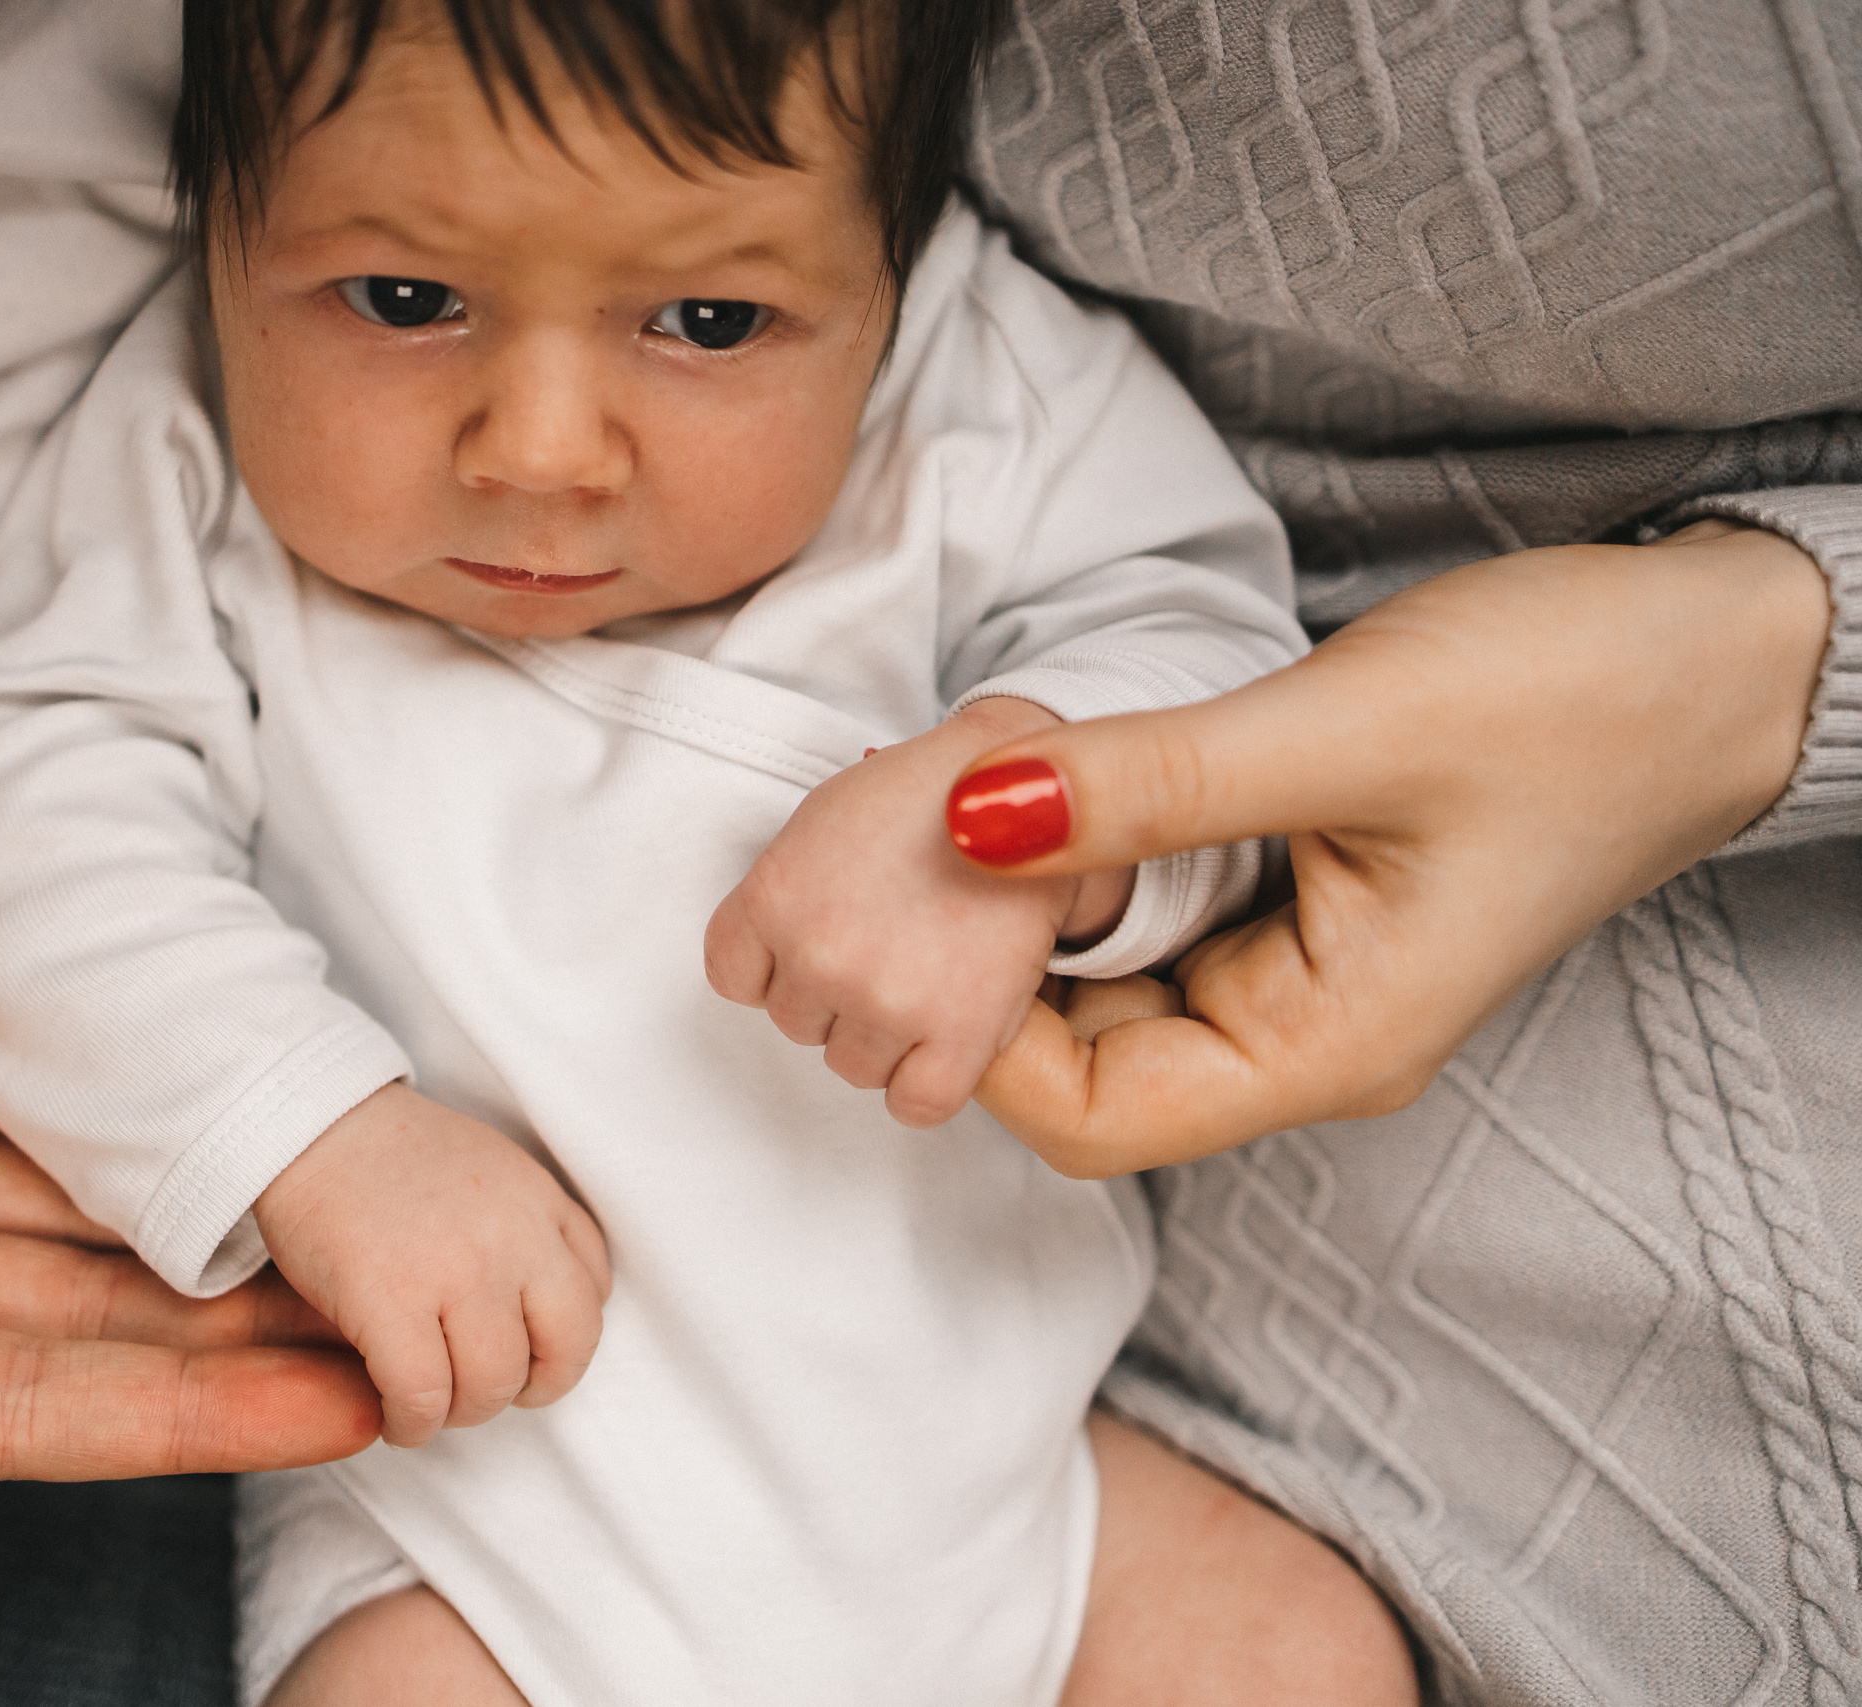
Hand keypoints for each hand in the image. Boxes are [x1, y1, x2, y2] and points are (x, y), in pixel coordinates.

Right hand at [0, 669, 379, 1652]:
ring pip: (68, 1205)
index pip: (7, 1412)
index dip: (176, 1416)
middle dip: (242, 1327)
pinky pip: (16, 1083)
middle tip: (422, 1313)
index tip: (339, 1408)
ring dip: (210, 1211)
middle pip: (75, 1319)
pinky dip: (125, 1093)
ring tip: (373, 1213)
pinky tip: (238, 1090)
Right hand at [254, 1083, 611, 1447]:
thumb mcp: (491, 1171)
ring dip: (460, 1411)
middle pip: (564, 1351)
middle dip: (527, 1388)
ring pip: (492, 1385)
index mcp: (539, 1200)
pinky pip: (422, 1397)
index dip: (561, 1341)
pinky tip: (395, 1417)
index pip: (593, 1294)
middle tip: (481, 1388)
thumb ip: (527, 1230)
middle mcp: (513, 1235)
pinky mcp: (389, 1301)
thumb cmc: (390, 1157)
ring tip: (427, 1401)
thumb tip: (535, 1319)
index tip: (523, 1351)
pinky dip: (411, 1424)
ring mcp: (455, 1269)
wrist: (307, 1123)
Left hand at [704, 698, 1134, 1126]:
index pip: (735, 979)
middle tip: (890, 945)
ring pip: (852, 1066)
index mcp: (774, 897)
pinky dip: (924, 1082)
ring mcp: (887, 1000)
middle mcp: (820, 955)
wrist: (1032, 786)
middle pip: (796, 1025)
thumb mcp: (819, 823)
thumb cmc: (926, 798)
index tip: (816, 944)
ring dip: (882, 1037)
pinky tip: (944, 1039)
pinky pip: (914, 1104)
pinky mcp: (960, 1034)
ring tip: (926, 974)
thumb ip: (784, 897)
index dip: (777, 966)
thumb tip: (774, 960)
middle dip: (836, 995)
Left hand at [951, 522, 1832, 1173]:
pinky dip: (1084, 864)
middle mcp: (1297, 1038)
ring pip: (1103, 987)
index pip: (1090, 1121)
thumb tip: (970, 818)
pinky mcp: (1288, 906)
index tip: (925, 905)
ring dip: (1028, 907)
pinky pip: (1147, 919)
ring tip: (974, 792)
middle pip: (1077, 1066)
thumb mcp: (1343, 729)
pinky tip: (1049, 784)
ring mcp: (1291, 976)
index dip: (982, 1035)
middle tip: (921, 827)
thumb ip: (1152, 783)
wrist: (1713, 652)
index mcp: (1324, 1049)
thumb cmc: (1572, 699)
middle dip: (987, 966)